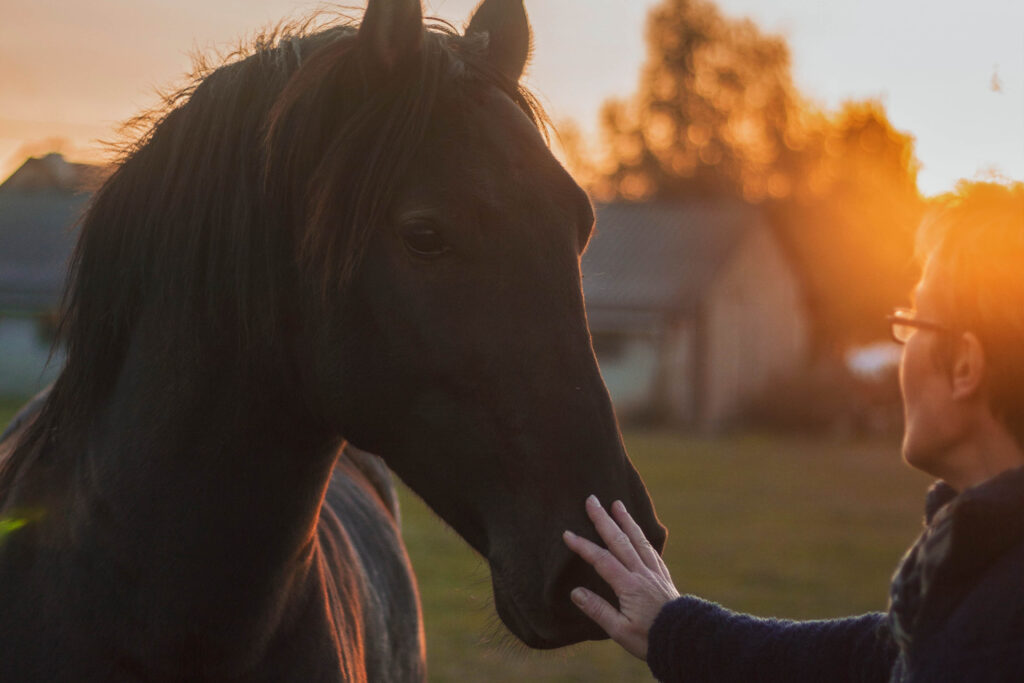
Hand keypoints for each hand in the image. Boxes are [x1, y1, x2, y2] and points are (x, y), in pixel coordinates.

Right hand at [562, 495, 679, 659]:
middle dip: (603, 519)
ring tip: (617, 504)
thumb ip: (598, 610)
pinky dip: (643, 536)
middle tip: (592, 500)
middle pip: (619, 540)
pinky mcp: (663, 577)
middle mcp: (642, 573)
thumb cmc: (649, 638)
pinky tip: (639, 532)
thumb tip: (575, 592)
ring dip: (626, 520)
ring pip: (638, 540)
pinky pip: (651, 550)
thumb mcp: (619, 631)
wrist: (685, 640)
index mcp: (629, 586)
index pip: (602, 560)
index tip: (567, 534)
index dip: (583, 546)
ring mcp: (654, 573)